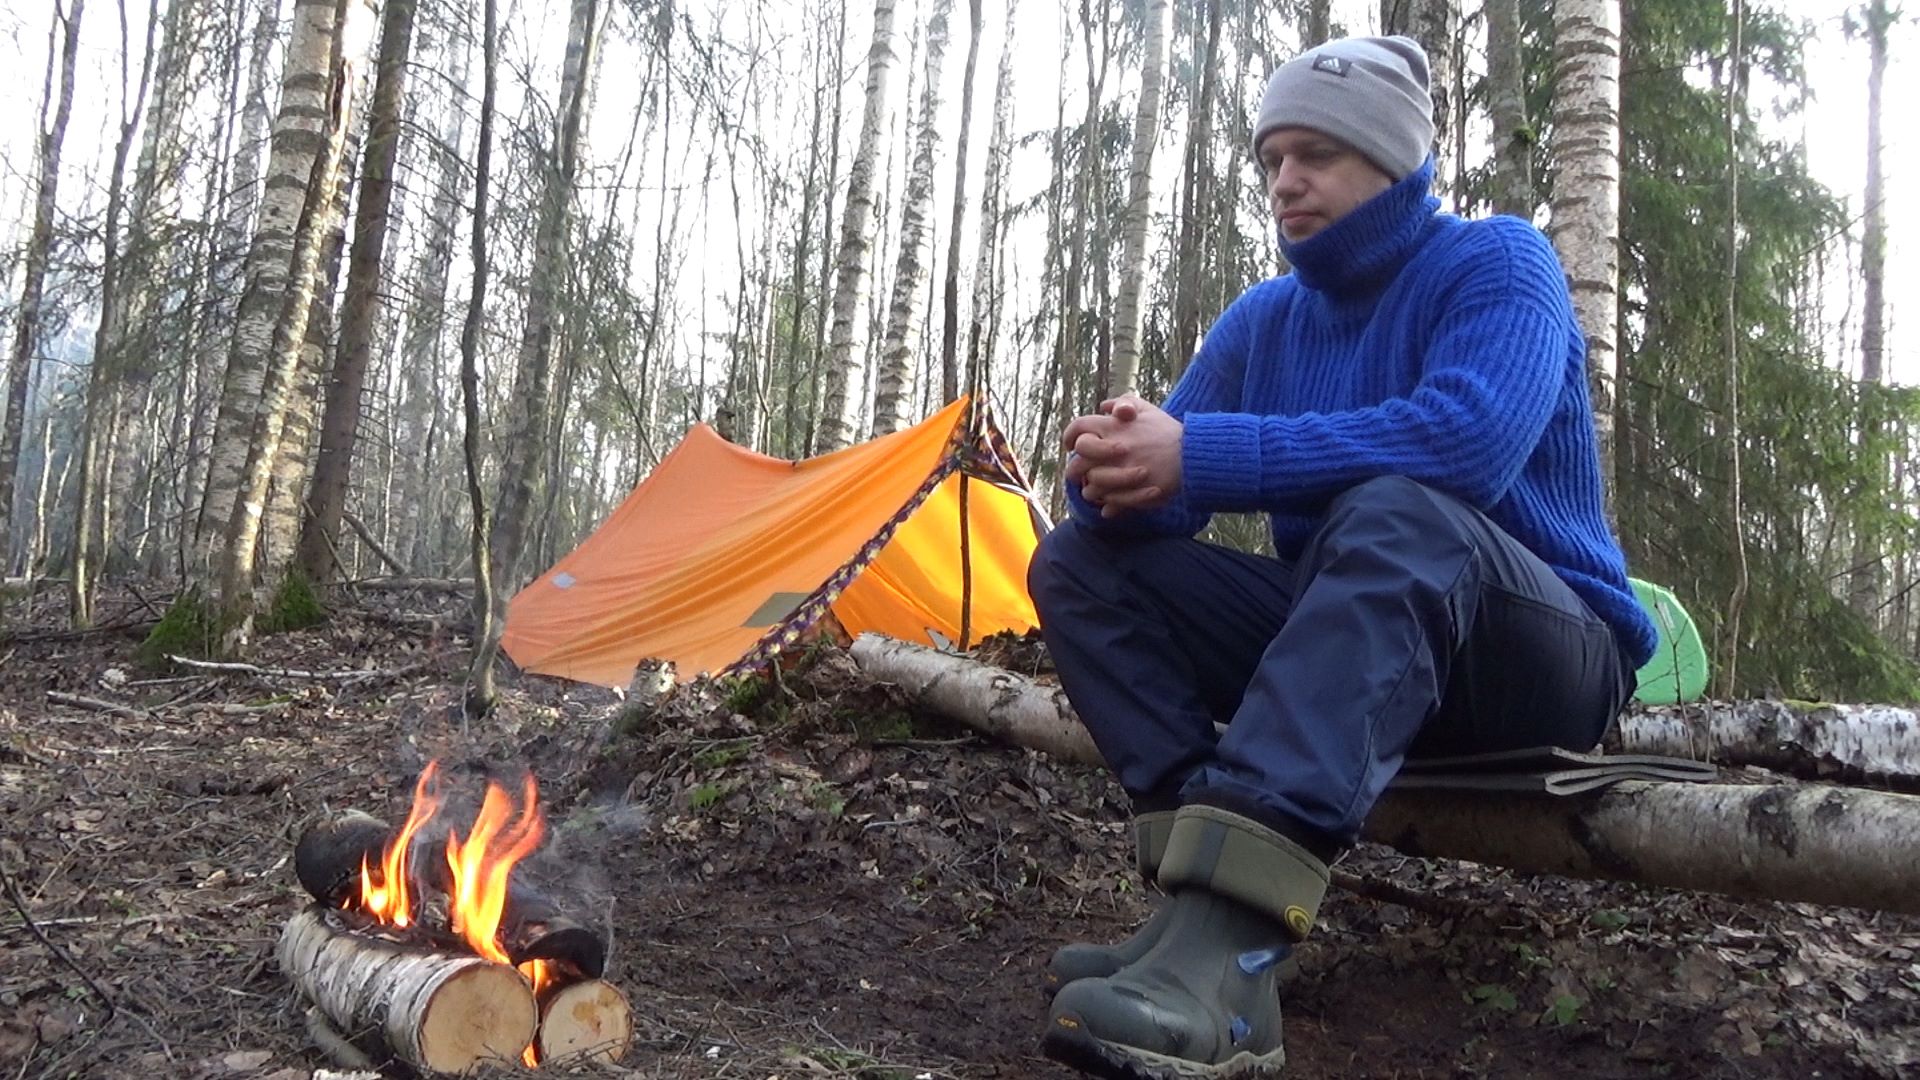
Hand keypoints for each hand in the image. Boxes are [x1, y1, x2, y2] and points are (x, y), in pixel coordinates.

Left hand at [1060, 394, 1182, 517]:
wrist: (1193, 456)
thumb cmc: (1168, 432)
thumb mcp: (1147, 408)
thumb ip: (1123, 403)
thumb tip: (1103, 407)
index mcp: (1113, 427)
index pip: (1078, 428)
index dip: (1069, 437)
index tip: (1070, 446)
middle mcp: (1112, 449)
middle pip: (1078, 462)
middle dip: (1076, 468)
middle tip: (1081, 472)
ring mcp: (1121, 473)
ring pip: (1091, 487)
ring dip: (1091, 490)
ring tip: (1097, 490)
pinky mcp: (1131, 494)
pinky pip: (1108, 503)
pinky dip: (1108, 505)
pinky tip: (1112, 503)